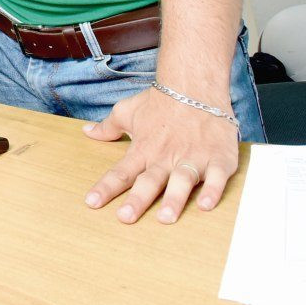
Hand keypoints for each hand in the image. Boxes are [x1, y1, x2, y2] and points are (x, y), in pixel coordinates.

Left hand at [83, 87, 239, 223]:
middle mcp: (165, 157)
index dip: (105, 188)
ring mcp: (192, 158)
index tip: (91, 203)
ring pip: (181, 181)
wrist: (195, 85)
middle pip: (149, 181)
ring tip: (165, 218)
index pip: (120, 172)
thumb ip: (108, 127)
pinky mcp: (218, 158)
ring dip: (174, 200)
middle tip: (125, 218)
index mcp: (143, 149)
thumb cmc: (160, 101)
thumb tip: (87, 132)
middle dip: (137, 200)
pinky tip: (206, 205)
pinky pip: (216, 177)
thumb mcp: (127, 111)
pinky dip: (212, 190)